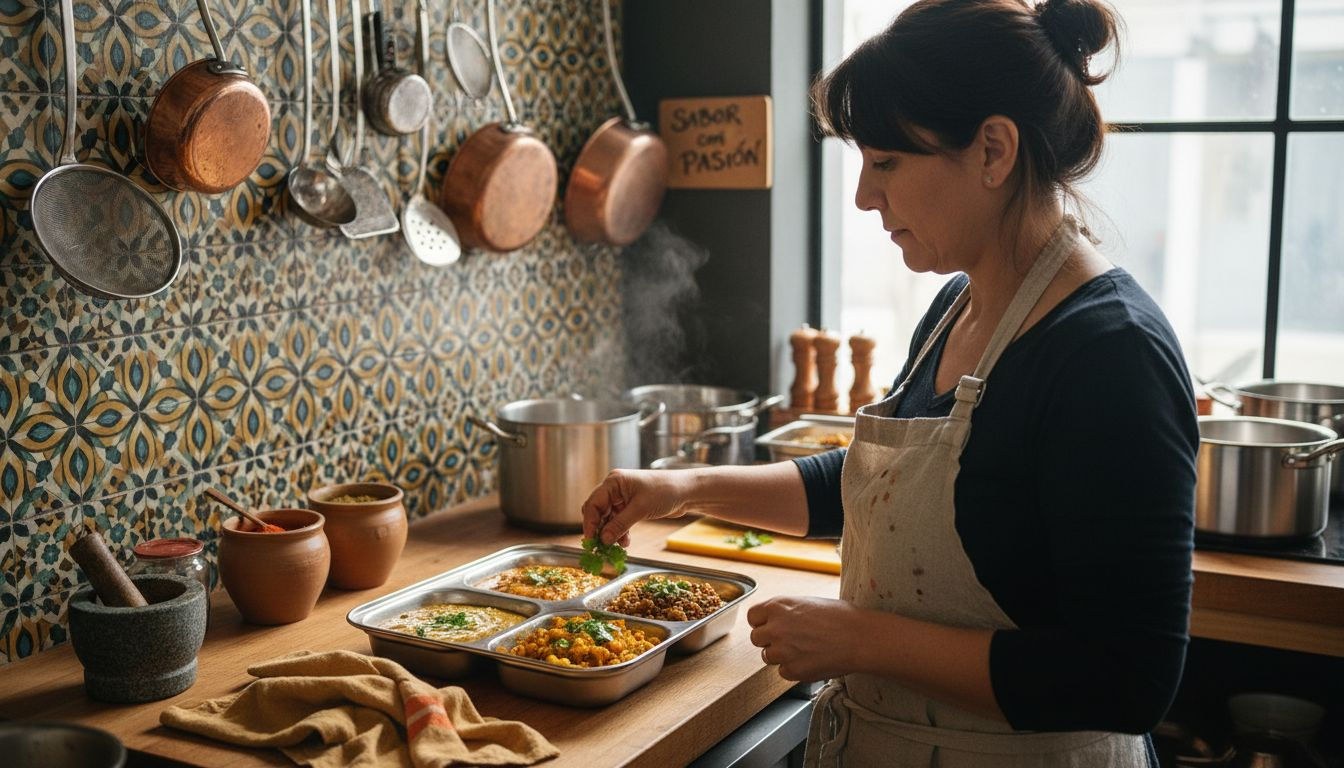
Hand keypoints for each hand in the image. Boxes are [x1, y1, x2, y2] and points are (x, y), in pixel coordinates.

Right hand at [580, 469, 690, 545]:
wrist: (687, 491)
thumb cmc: (665, 491)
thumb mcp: (641, 509)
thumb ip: (620, 525)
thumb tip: (603, 539)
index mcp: (614, 482)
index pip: (593, 503)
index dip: (590, 523)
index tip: (591, 540)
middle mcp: (615, 488)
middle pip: (597, 511)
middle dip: (599, 529)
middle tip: (601, 546)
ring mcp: (623, 497)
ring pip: (608, 518)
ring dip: (611, 532)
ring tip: (618, 546)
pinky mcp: (631, 506)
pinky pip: (618, 521)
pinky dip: (620, 531)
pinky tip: (625, 542)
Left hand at [747, 596, 864, 681]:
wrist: (859, 638)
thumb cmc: (841, 617)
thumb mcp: (807, 603)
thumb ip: (786, 612)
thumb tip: (775, 619)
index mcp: (778, 606)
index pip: (752, 616)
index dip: (762, 622)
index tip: (770, 626)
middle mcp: (775, 627)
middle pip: (756, 638)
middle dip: (769, 640)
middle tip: (789, 640)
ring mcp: (782, 650)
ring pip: (767, 657)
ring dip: (781, 655)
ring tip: (803, 650)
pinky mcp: (792, 670)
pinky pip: (783, 672)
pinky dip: (794, 669)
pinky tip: (810, 660)